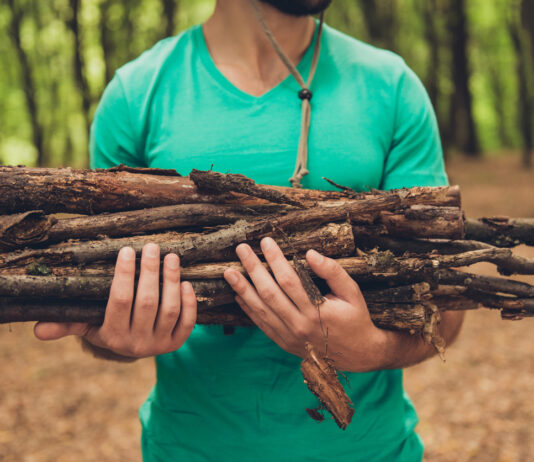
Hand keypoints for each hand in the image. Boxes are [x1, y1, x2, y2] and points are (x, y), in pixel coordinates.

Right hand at [34, 243, 196, 358]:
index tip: (126, 250)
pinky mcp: (177, 342)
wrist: (131, 347)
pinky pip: (188, 322)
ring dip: (171, 280)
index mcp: (112, 335)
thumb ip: (67, 324)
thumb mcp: (87, 325)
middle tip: (151, 246)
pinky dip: (189, 302)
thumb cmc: (107, 326)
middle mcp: (137, 342)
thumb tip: (37, 329)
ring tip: (171, 257)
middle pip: (147, 302)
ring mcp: (160, 343)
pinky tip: (185, 282)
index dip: (124, 274)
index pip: (119, 300)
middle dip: (150, 271)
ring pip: (169, 309)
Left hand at [223, 238, 390, 371]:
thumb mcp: (352, 292)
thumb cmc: (355, 318)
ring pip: (260, 310)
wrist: (357, 354)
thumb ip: (333, 272)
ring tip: (229, 272)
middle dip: (253, 268)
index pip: (289, 280)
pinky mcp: (283, 342)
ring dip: (242, 289)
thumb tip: (310, 254)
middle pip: (269, 293)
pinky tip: (239, 294)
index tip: (266, 242)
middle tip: (242, 249)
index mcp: (317, 312)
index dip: (275, 259)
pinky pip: (261, 324)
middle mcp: (299, 325)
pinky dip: (248, 309)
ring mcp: (289, 336)